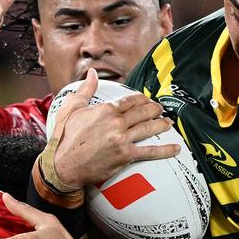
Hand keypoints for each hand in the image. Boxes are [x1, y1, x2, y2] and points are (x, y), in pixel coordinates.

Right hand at [49, 69, 178, 187]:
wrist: (63, 165)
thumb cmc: (64, 138)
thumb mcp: (71, 108)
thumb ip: (85, 89)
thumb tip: (92, 73)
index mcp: (105, 110)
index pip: (130, 101)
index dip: (141, 99)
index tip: (146, 100)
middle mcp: (117, 123)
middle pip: (143, 112)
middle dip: (154, 109)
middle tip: (160, 109)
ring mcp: (122, 140)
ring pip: (149, 128)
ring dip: (162, 124)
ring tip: (169, 123)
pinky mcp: (126, 156)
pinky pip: (150, 152)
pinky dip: (165, 150)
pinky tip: (176, 148)